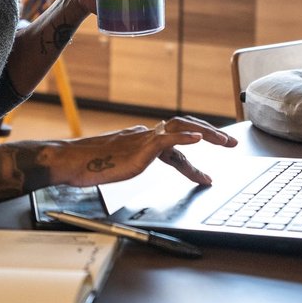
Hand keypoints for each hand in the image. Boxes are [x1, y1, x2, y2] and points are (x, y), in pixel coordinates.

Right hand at [50, 116, 236, 187]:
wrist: (70, 162)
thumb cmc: (88, 165)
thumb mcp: (119, 166)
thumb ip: (133, 161)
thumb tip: (138, 163)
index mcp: (142, 140)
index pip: (175, 143)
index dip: (193, 158)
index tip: (205, 176)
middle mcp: (146, 136)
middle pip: (184, 127)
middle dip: (210, 134)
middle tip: (230, 143)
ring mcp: (143, 140)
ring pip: (181, 127)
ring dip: (206, 133)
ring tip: (224, 141)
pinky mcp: (139, 148)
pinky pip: (166, 138)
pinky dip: (184, 137)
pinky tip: (197, 139)